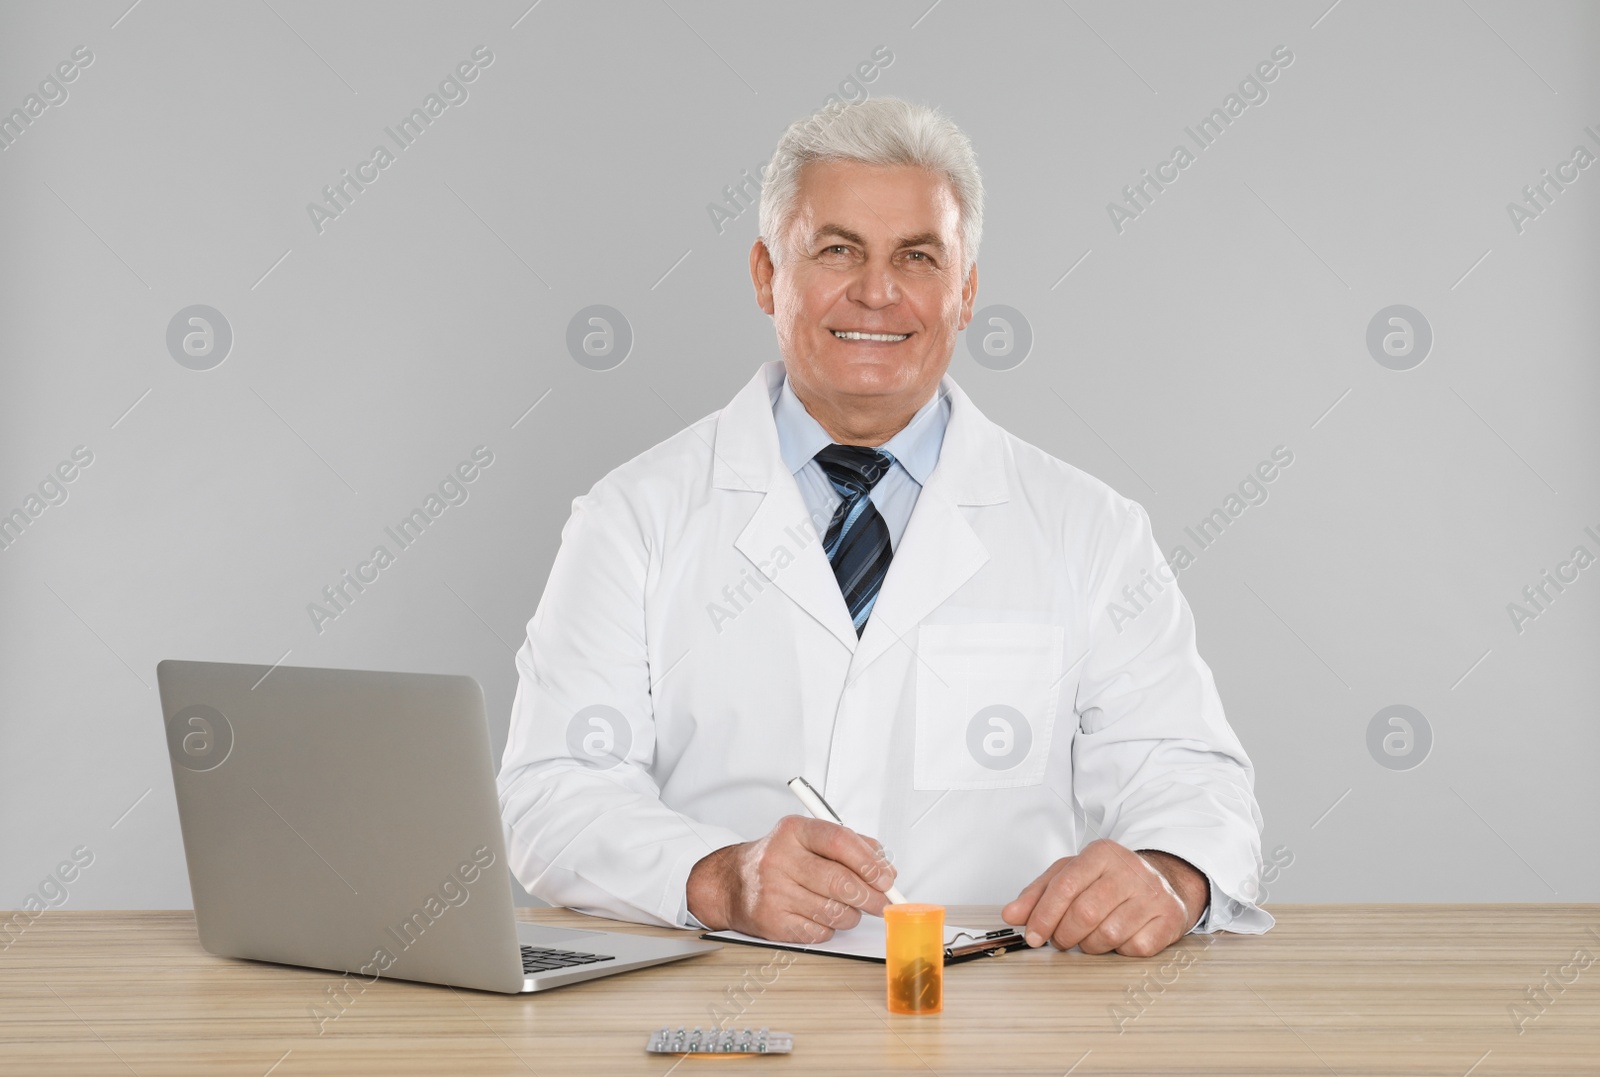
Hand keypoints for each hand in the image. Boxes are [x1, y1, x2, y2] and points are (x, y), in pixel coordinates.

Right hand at [686, 815, 897, 942]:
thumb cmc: (778, 858)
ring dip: (852, 914)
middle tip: (882, 901)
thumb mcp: (808, 838)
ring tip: (848, 907)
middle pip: (840, 881)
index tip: (886, 877)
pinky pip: (819, 932)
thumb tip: (885, 865)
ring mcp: (774, 892)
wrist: (732, 882)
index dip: (870, 861)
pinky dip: (830, 928)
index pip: (840, 841)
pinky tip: (822, 916)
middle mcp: (780, 859)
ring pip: (834, 911)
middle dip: (870, 896)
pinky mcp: (772, 922)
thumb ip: (849, 844)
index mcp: (794, 831)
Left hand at [1001, 839, 1207, 956]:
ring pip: (1108, 934)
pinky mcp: (1169, 918)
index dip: (1044, 915)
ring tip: (1086, 939)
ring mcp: (1153, 894)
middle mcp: (1130, 869)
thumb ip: (1038, 893)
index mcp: (1101, 853)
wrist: (1162, 882)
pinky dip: (1118, 951)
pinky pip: (1134, 948)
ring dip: (1089, 946)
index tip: (1032, 936)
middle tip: (1059, 941)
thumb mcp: (1071, 876)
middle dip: (1064, 934)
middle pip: (1085, 913)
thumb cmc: (1108, 880)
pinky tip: (1117, 940)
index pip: (1065, 886)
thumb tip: (1010, 915)